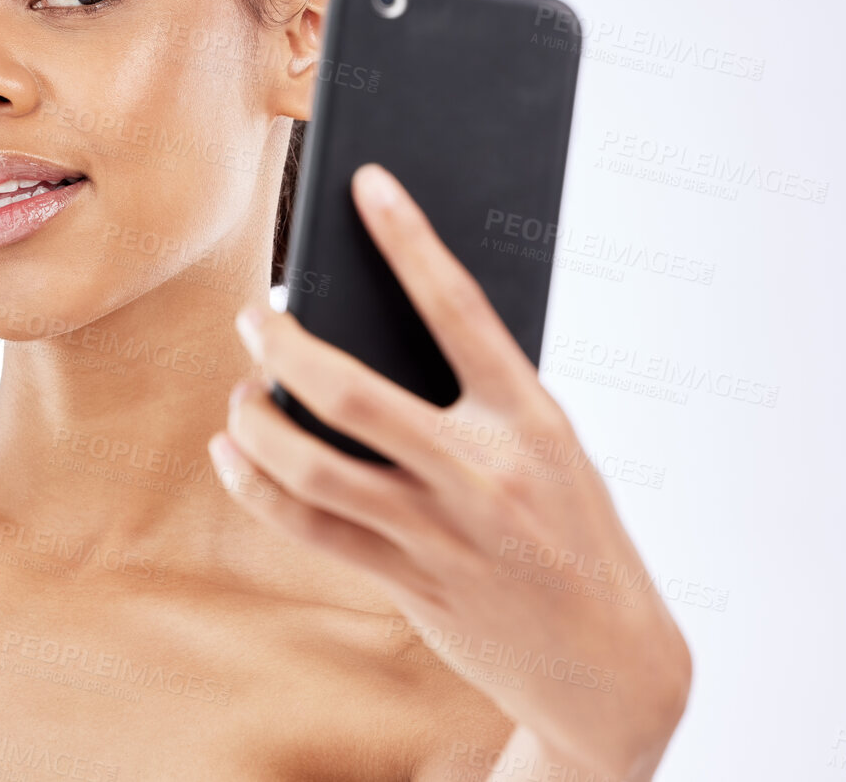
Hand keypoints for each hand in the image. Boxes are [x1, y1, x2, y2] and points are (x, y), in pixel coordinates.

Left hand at [209, 163, 691, 781]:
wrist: (612, 663)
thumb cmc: (576, 529)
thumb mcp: (550, 447)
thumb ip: (479, 395)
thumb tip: (377, 329)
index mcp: (530, 418)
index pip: (461, 308)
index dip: (410, 238)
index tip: (367, 182)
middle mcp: (483, 471)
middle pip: (352, 394)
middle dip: (283, 346)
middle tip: (253, 317)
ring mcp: (441, 532)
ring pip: (312, 467)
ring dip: (254, 422)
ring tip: (240, 394)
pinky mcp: (409, 580)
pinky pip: (309, 527)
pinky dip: (256, 486)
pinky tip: (233, 455)